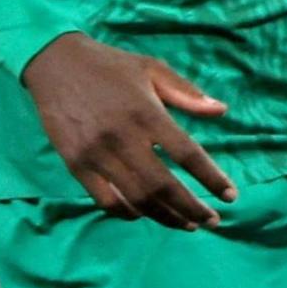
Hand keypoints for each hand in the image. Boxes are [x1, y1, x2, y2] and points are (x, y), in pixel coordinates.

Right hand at [22, 32, 237, 229]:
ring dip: (165, 216)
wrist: (56, 63)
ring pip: (136, 198)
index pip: (187, 153)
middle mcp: (123, 138)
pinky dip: (127, 212)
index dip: (211, 178)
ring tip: (187, 223)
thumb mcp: (152, 68)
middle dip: (192, 208)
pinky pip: (104, 200)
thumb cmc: (110, 66)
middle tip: (213, 221)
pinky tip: (144, 214)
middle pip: (163, 185)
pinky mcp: (75, 165)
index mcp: (147, 113)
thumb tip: (222, 111)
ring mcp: (96, 154)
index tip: (231, 195)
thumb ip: (186, 93)